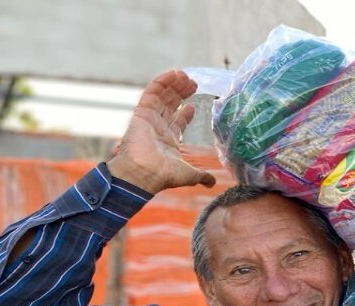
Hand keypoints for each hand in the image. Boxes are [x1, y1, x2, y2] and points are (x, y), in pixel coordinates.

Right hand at [106, 70, 216, 193]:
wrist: (144, 173)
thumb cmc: (164, 175)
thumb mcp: (189, 175)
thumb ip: (201, 176)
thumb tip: (212, 183)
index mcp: (169, 141)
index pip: (177, 121)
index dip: (186, 112)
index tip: (193, 104)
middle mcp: (159, 128)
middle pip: (171, 105)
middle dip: (182, 93)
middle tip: (193, 83)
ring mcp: (150, 119)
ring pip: (163, 96)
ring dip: (174, 85)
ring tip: (186, 76)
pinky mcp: (142, 112)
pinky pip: (152, 92)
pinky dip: (162, 81)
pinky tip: (173, 73)